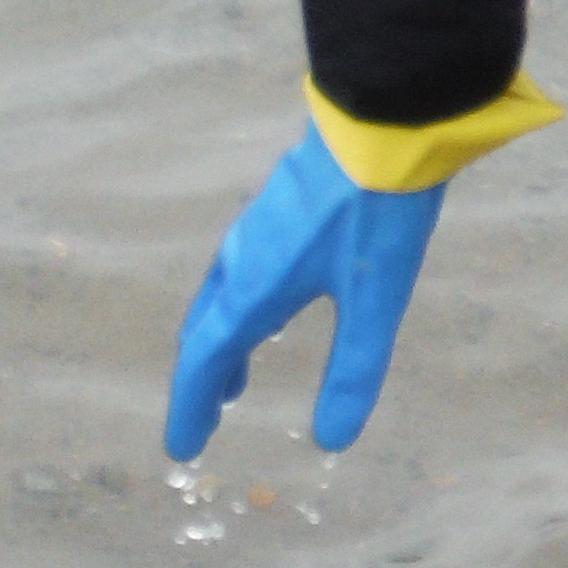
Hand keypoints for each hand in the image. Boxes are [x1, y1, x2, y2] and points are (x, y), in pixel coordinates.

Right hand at [164, 126, 445, 462]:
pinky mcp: (277, 211)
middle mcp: (242, 259)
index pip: (206, 359)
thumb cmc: (378, 212)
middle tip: (206, 422)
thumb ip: (353, 372)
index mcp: (255, 287)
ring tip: (234, 381)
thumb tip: (332, 440)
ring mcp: (256, 230)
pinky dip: (238, 310)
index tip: (183, 449)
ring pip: (221, 299)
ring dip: (221, 344)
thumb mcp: (374, 302)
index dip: (191, 407)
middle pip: (205, 330)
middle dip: (203, 381)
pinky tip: (269, 309)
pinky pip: (238, 272)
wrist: (384, 118)